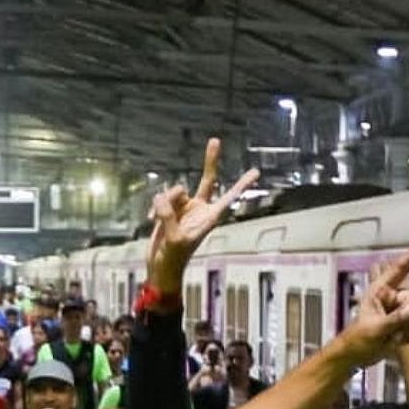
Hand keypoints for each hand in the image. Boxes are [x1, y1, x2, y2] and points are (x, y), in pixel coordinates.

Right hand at [147, 139, 258, 290]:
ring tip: (159, 222)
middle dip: (210, 161)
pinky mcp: (170, 209)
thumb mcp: (173, 240)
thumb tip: (161, 198)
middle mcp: (199, 209)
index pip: (228, 197)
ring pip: (175, 191)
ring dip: (165, 203)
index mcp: (208, 218)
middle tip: (215, 140)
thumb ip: (168, 217)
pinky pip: (162, 198)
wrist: (160, 267)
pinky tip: (151, 222)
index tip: (256, 173)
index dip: (241, 185)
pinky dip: (155, 209)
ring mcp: (185, 208)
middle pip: (208, 180)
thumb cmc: (173, 259)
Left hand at [339, 237, 408, 364]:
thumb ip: (396, 318)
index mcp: (381, 290)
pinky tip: (397, 340)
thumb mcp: (375, 328)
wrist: (356, 356)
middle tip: (392, 330)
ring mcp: (401, 310)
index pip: (401, 268)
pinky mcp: (407, 323)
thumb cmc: (357, 339)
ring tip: (391, 336)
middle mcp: (393, 297)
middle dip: (408, 317)